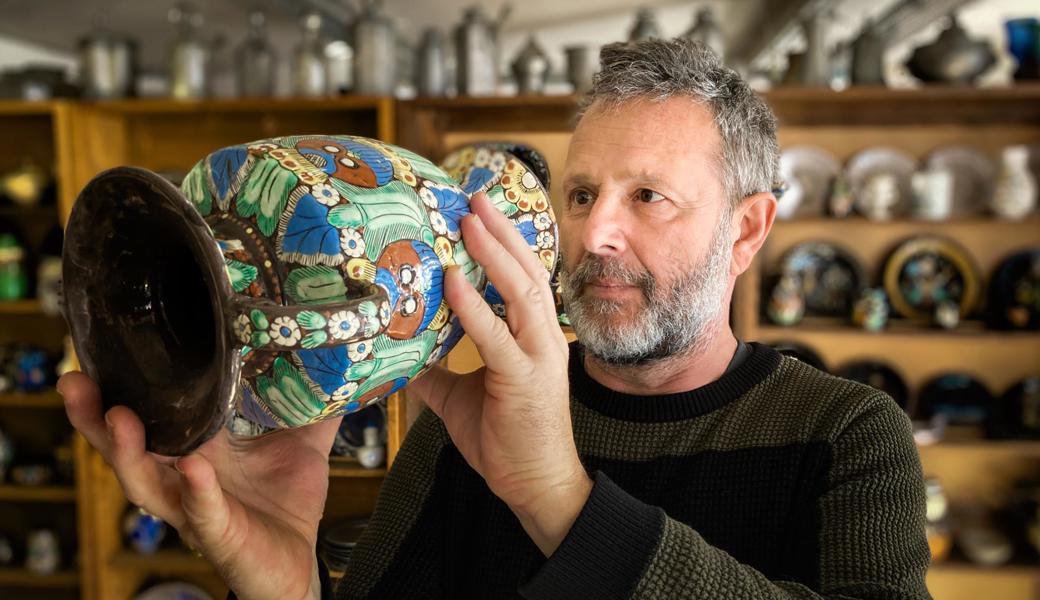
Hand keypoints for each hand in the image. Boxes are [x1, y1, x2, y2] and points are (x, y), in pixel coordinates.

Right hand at [60, 372, 334, 599]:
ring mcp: (194, 508)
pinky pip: (201, 512)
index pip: (148, 417)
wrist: (299, 564)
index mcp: (196, 449)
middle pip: (124, 448)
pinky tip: (193, 466)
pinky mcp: (218, 534)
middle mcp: (182, 478)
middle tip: (74, 382)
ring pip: (145, 483)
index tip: (94, 356)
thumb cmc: (287, 505)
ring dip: (127, 452)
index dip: (118, 391)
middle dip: (94, 418)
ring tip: (118, 417)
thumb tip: (335, 362)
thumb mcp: (302, 446)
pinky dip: (196, 489)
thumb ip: (311, 407)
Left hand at [410, 192, 591, 555]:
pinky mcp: (526, 380)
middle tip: (474, 197)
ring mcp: (539, 356)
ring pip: (521, 291)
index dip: (502, 244)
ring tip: (470, 219)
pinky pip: (498, 336)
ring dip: (494, 251)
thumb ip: (436, 369)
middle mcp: (542, 338)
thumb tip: (398, 352)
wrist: (536, 486)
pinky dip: (475, 306)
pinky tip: (455, 279)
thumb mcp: (459, 397)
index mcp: (532, 337)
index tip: (477, 212)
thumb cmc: (505, 440)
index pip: (520, 279)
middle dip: (501, 232)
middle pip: (527, 270)